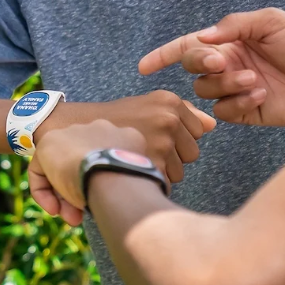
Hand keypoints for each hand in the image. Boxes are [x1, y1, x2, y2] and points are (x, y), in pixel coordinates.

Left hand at [30, 119, 148, 212]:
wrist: (113, 175)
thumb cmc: (130, 185)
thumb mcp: (131, 180)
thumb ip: (122, 178)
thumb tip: (116, 191)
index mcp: (122, 135)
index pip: (104, 159)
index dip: (101, 184)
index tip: (104, 204)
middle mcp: (97, 128)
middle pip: (83, 163)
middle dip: (80, 192)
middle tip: (82, 217)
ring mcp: (72, 133)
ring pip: (64, 167)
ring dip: (65, 197)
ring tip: (72, 218)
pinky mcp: (48, 143)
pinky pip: (40, 169)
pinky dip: (44, 192)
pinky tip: (54, 209)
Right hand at [36, 91, 214, 184]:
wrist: (73, 130)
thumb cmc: (110, 121)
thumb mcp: (145, 106)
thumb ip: (181, 113)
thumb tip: (212, 124)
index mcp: (169, 100)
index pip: (197, 133)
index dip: (174, 140)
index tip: (150, 134)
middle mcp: (169, 117)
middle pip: (191, 154)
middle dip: (170, 157)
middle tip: (139, 148)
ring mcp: (162, 140)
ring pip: (179, 172)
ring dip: (158, 172)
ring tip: (132, 159)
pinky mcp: (152, 163)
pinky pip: (164, 184)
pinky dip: (148, 183)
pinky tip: (129, 170)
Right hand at [139, 8, 284, 125]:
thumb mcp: (270, 21)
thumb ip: (233, 25)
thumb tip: (203, 38)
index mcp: (230, 42)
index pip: (188, 47)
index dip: (163, 55)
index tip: (144, 66)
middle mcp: (228, 65)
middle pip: (192, 67)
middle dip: (202, 63)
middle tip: (223, 60)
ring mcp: (236, 90)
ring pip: (206, 90)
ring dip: (226, 83)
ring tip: (253, 79)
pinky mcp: (248, 112)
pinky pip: (225, 111)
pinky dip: (239, 101)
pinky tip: (261, 94)